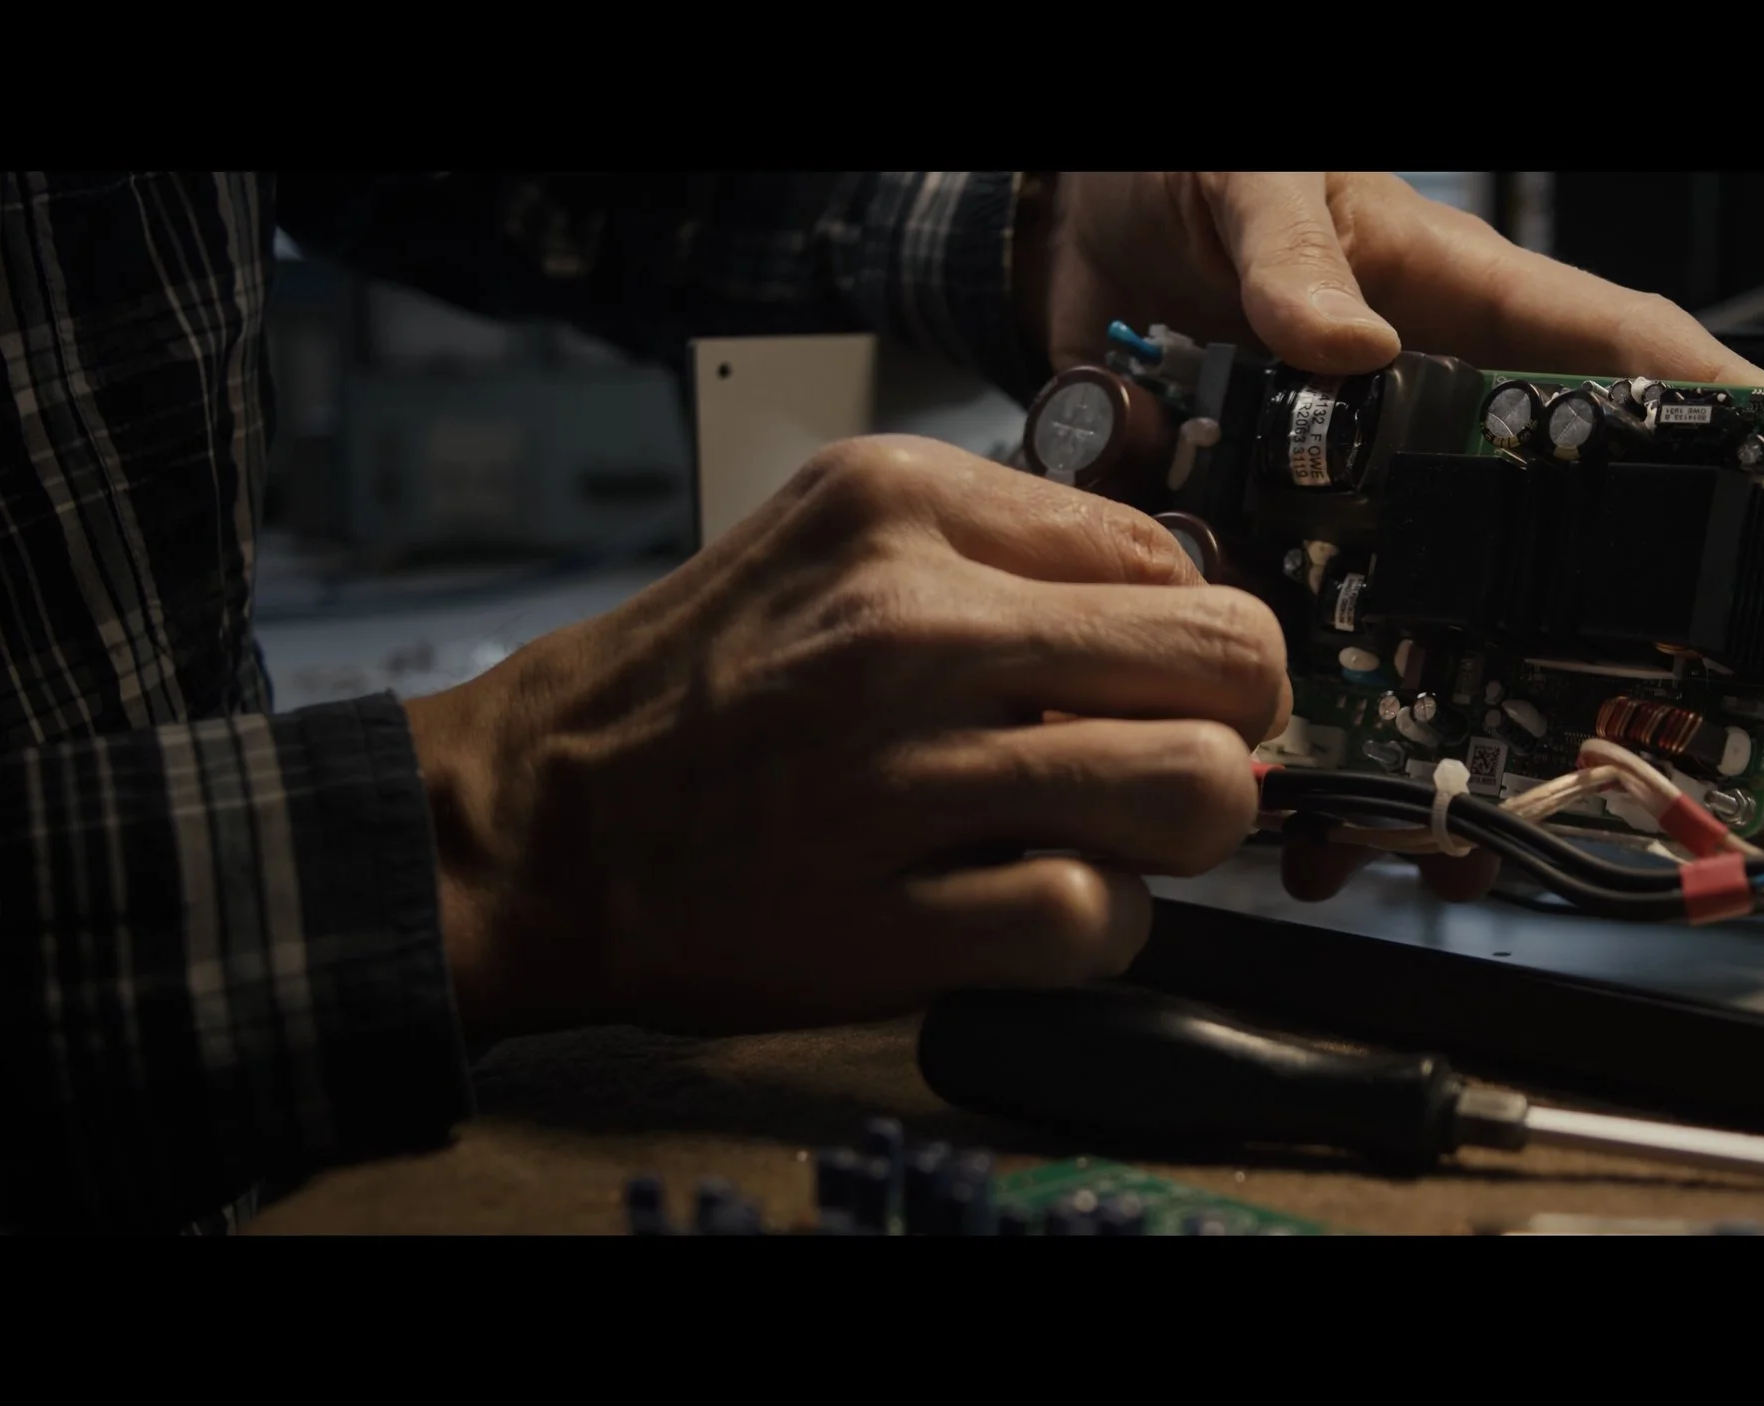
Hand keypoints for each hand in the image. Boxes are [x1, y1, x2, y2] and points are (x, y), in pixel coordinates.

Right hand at [405, 436, 1288, 1047]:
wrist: (532, 825)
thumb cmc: (702, 686)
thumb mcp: (835, 533)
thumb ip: (1010, 546)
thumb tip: (1185, 608)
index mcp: (905, 509)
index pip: (1175, 556)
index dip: (1193, 640)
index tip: (1157, 684)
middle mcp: (908, 628)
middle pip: (1228, 663)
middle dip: (1231, 727)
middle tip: (1163, 758)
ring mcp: (896, 779)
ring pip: (1193, 793)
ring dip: (1175, 835)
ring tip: (1100, 833)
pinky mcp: (883, 921)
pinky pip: (1095, 921)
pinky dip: (1096, 927)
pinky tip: (1032, 903)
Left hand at [1026, 171, 1760, 902]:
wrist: (1056, 228)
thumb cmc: (1177, 168)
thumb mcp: (1246, 177)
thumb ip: (1289, 253)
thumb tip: (1349, 342)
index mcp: (1456, 304)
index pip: (1616, 349)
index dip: (1716, 415)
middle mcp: (1426, 410)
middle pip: (1541, 536)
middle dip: (1581, 651)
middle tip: (1606, 750)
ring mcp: (1353, 485)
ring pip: (1430, 620)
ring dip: (1439, 729)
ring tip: (1436, 832)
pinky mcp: (1268, 534)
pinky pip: (1303, 639)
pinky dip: (1302, 723)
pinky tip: (1302, 798)